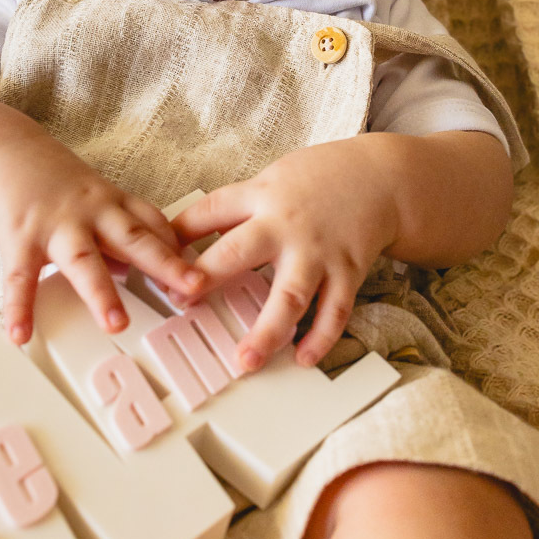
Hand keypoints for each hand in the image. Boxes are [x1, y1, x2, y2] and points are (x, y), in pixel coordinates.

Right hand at [0, 128, 206, 344]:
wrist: (1, 150)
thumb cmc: (50, 180)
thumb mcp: (93, 200)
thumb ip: (114, 234)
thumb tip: (133, 272)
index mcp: (112, 204)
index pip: (155, 225)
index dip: (180, 250)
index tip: (204, 276)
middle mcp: (90, 213)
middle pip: (133, 239)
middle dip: (165, 265)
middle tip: (191, 289)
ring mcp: (55, 224)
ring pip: (83, 260)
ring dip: (101, 293)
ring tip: (116, 324)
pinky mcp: (19, 236)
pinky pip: (20, 277)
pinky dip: (19, 308)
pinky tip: (21, 334)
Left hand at [172, 138, 399, 370]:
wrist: (381, 177)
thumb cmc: (318, 179)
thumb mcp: (269, 179)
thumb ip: (233, 207)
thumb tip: (181, 233)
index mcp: (261, 197)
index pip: (210, 212)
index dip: (179, 236)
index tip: (156, 263)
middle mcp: (286, 225)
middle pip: (241, 252)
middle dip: (209, 279)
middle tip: (183, 304)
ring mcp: (318, 251)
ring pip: (290, 295)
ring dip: (267, 330)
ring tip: (245, 360)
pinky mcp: (348, 271)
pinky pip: (334, 311)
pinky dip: (320, 338)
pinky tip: (303, 358)